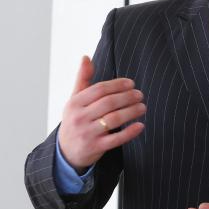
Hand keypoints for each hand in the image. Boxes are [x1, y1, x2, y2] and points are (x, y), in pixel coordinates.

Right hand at [57, 55, 145, 171]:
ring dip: (131, 112)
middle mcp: (80, 118)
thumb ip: (82, 79)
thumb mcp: (74, 100)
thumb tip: (86, 57)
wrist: (65, 151)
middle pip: (108, 103)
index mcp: (75, 103)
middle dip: (127, 97)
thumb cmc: (75, 120)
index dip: (117, 85)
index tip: (131, 83)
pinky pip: (116, 139)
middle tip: (140, 95)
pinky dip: (130, 132)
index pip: (99, 90)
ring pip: (113, 120)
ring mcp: (87, 133)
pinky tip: (140, 125)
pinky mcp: (95, 147)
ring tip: (142, 107)